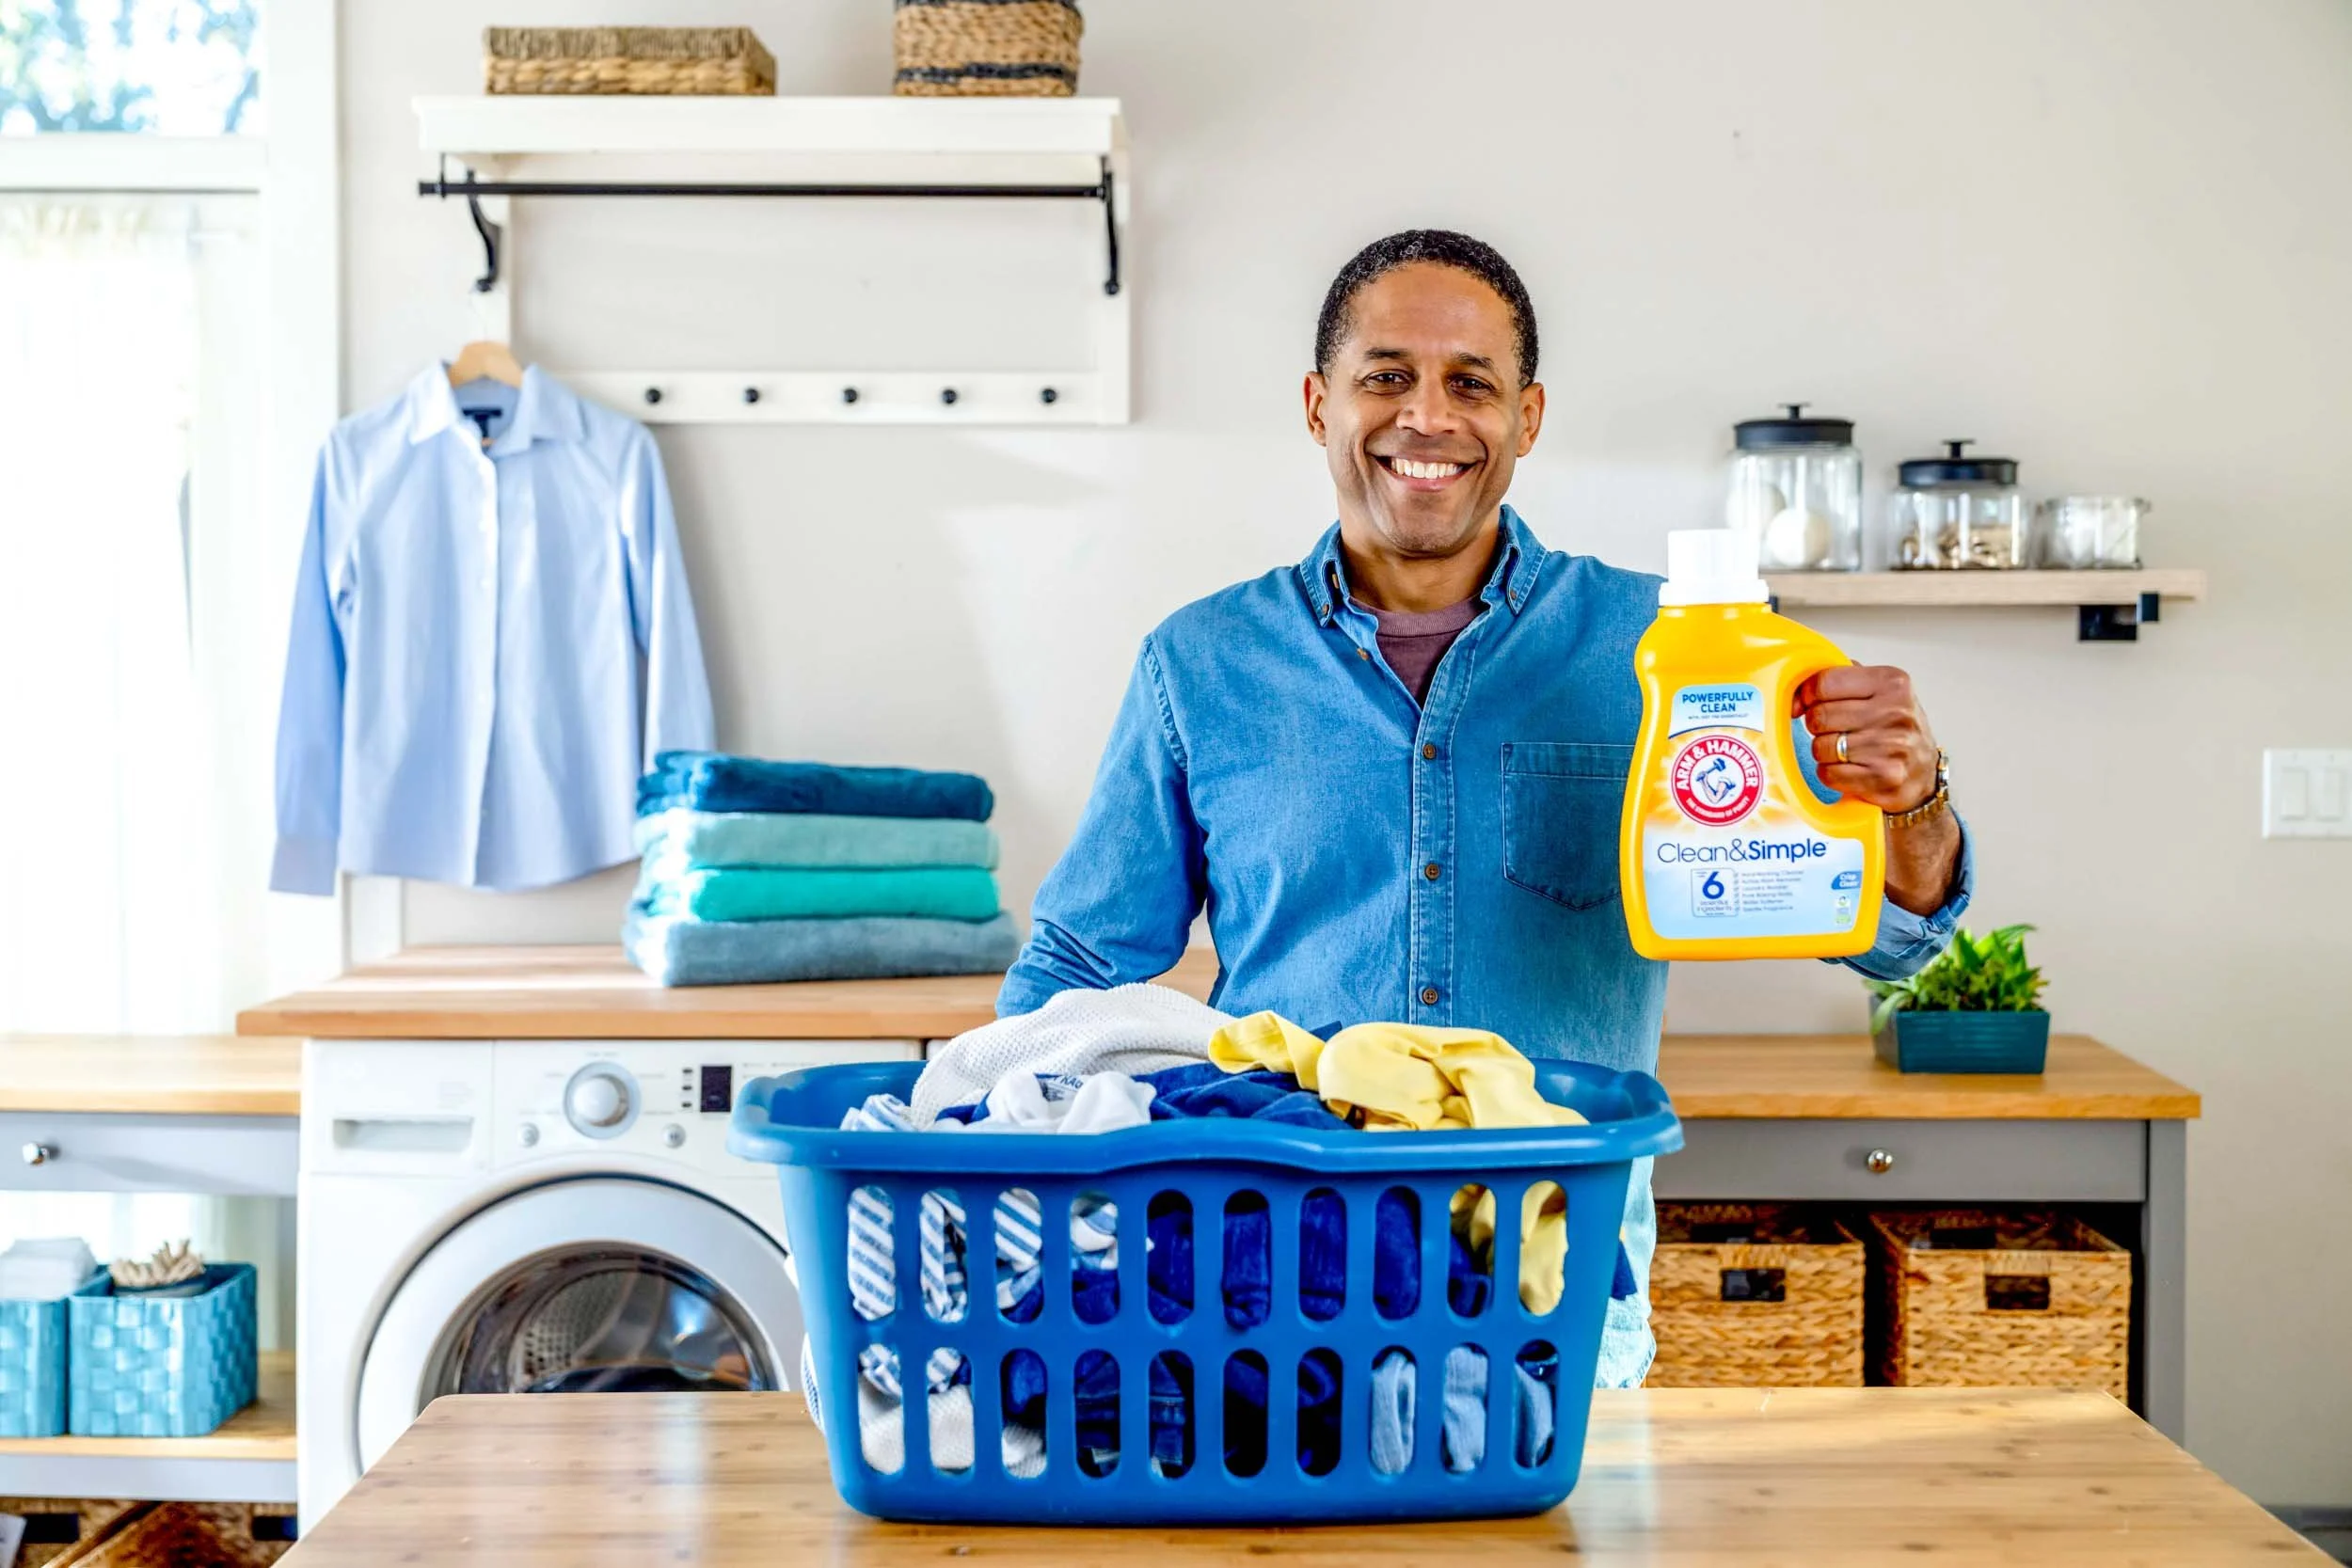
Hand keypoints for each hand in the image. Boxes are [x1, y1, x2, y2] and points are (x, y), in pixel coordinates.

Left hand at [1793, 664, 1938, 812]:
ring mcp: (1890, 746)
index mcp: (1892, 683)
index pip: (1825, 682)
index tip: (1808, 703)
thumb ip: (1841, 678)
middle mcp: (1895, 712)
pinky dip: (1831, 774)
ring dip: (1825, 752)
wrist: (1924, 774)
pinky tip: (1850, 769)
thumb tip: (1797, 696)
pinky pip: (1828, 773)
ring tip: (1847, 751)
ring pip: (1821, 747)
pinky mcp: (1883, 777)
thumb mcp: (1879, 690)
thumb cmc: (1894, 728)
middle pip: (1819, 716)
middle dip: (1818, 726)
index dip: (1808, 695)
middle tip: (1837, 730)